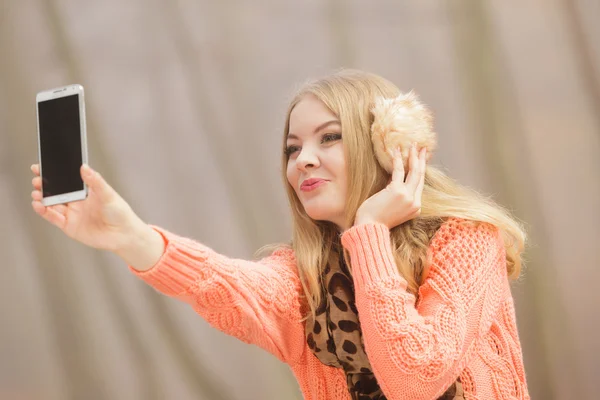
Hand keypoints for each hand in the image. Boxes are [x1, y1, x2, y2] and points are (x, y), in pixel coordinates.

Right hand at [30, 163, 147, 252]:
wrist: (123, 235)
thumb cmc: (119, 213)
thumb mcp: (108, 194)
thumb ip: (95, 181)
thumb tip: (84, 167)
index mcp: (85, 191)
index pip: (66, 180)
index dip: (54, 174)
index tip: (41, 167)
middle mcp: (76, 201)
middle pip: (56, 191)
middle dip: (44, 185)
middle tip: (37, 179)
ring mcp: (72, 213)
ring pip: (52, 204)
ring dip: (42, 198)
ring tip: (36, 193)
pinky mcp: (69, 226)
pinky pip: (53, 217)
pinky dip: (44, 211)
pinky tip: (38, 205)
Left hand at [354, 143, 426, 228]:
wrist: (369, 228)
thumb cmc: (376, 220)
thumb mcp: (393, 208)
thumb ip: (397, 196)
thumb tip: (394, 179)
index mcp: (415, 208)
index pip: (420, 185)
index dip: (420, 170)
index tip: (421, 160)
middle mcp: (415, 202)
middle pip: (421, 176)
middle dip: (422, 160)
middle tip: (422, 148)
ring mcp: (407, 196)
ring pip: (414, 172)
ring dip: (414, 156)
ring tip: (413, 144)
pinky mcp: (397, 191)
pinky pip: (399, 171)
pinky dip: (398, 159)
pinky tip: (396, 150)